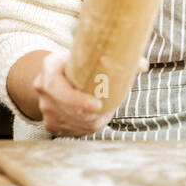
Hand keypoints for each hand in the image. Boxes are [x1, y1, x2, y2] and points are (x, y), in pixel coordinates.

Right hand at [32, 51, 148, 136]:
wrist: (58, 76)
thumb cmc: (80, 64)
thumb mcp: (91, 55)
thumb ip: (118, 58)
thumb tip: (143, 65)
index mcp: (50, 65)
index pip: (55, 85)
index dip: (76, 99)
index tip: (98, 104)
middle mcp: (42, 86)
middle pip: (64, 107)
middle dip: (88, 113)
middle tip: (106, 112)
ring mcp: (44, 107)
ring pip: (69, 121)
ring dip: (88, 121)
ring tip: (104, 114)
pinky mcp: (49, 122)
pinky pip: (69, 130)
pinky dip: (84, 128)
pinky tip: (95, 121)